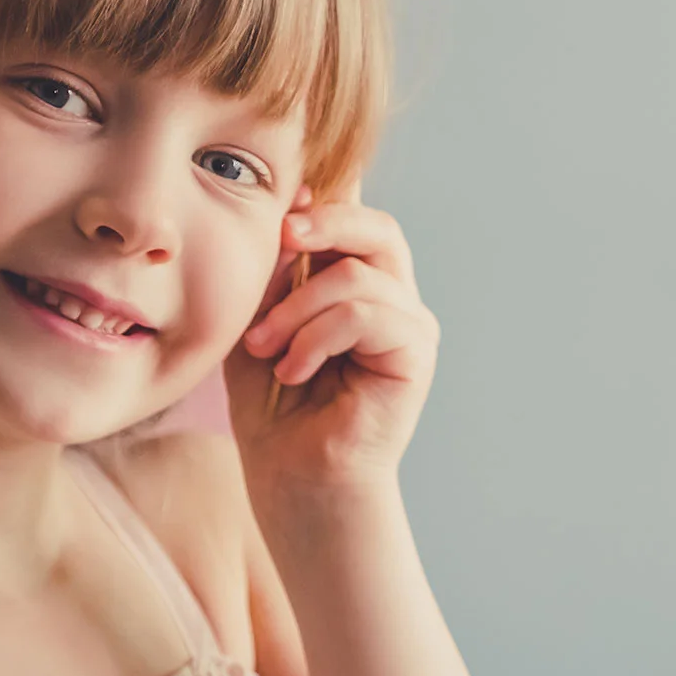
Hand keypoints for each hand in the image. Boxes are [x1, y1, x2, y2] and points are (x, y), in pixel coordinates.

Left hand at [224, 179, 439, 496]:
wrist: (292, 477)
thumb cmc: (271, 401)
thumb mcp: (259, 316)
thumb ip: (277, 264)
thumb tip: (293, 200)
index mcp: (354, 278)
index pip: (355, 214)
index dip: (322, 198)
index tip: (278, 212)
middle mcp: (390, 295)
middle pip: (377, 226)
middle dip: (323, 223)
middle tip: (281, 238)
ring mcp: (408, 324)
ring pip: (357, 275)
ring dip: (297, 308)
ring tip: (264, 347)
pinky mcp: (415, 355)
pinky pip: (366, 315)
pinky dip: (317, 337)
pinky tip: (292, 369)